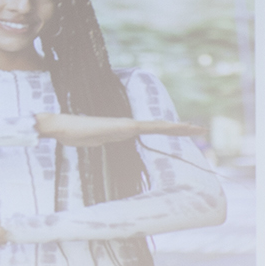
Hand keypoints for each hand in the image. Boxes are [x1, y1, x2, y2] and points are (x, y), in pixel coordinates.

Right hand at [34, 113, 205, 146]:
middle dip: (181, 128)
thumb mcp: (92, 140)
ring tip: (197, 129)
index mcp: (124, 130)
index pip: (152, 130)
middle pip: (160, 127)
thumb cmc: (72, 133)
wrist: (62, 126)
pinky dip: (164, 128)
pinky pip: (148, 128)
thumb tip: (102, 140)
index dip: (169, 130)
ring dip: (179, 128)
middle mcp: (129, 125)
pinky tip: (177, 129)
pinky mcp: (124, 127)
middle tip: (202, 130)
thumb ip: (102, 139)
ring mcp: (127, 125)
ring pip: (159, 127)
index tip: (184, 131)